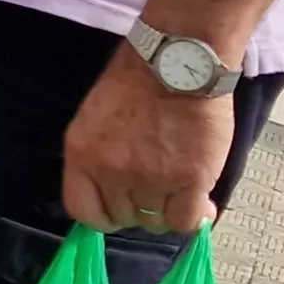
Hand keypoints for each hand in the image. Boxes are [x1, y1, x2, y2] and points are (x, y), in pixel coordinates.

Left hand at [60, 51, 231, 233]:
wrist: (179, 60)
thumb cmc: (137, 81)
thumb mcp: (96, 120)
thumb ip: (99, 159)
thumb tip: (115, 194)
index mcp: (82, 155)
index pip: (83, 210)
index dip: (104, 215)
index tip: (118, 209)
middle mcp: (112, 172)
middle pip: (123, 217)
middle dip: (139, 207)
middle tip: (157, 188)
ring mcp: (151, 179)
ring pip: (156, 222)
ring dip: (168, 209)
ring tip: (180, 187)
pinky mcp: (190, 180)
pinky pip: (187, 221)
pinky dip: (195, 216)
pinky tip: (200, 201)